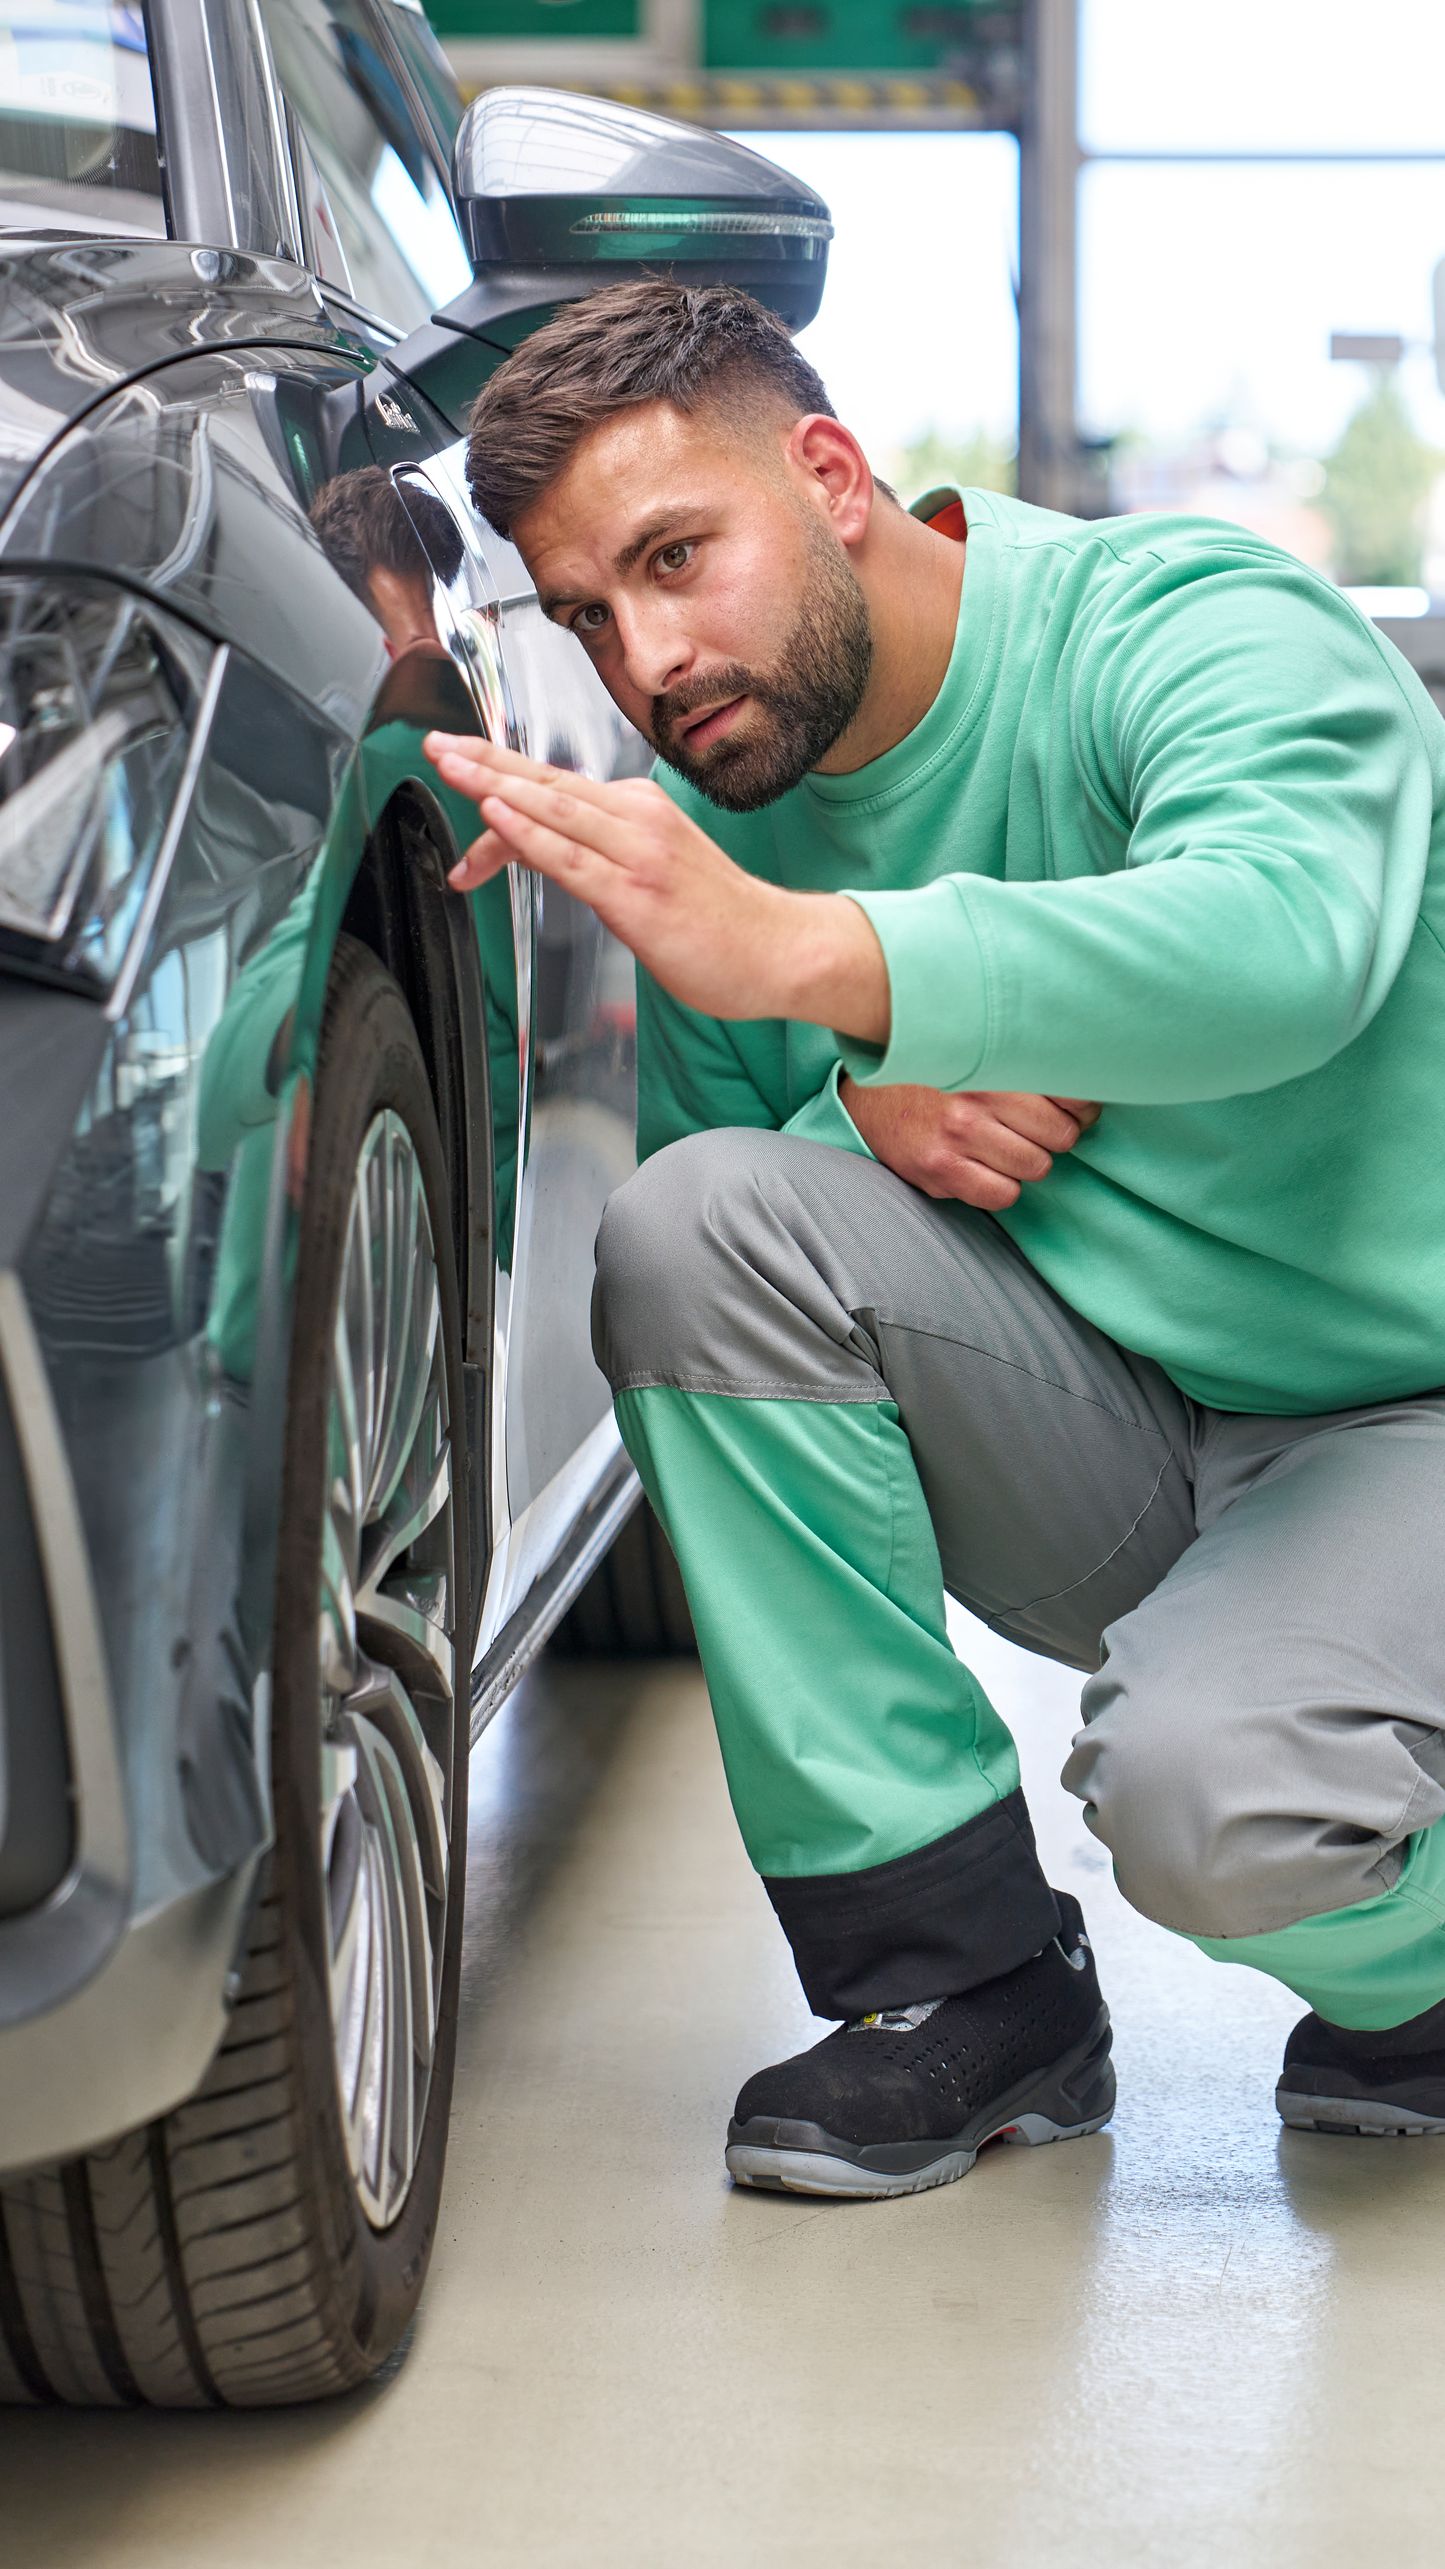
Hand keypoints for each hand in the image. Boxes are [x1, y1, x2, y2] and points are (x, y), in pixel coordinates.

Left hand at [422, 733, 889, 1039]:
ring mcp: (636, 854)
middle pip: (543, 782)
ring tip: (448, 768)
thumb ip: (594, 857)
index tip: (456, 757)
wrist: (780, 948)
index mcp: (637, 810)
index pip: (552, 786)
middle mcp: (635, 819)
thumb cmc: (720, 920)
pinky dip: (527, 834)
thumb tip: (535, 851)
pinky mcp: (635, 894)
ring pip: (551, 809)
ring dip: (492, 785)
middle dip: (483, 762)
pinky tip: (495, 817)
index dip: (498, 768)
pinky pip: (569, 858)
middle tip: (434, 745)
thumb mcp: (650, 873)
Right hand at [841, 1076, 1099, 1209]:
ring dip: (1029, 1162)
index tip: (1072, 1106)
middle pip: (1061, 1134)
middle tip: (1037, 1128)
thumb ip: (1026, 1059)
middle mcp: (977, 1095)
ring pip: (1037, 1167)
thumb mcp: (980, 1051)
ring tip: (1006, 1145)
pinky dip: (1002, 1187)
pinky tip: (986, 1168)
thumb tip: (1089, 1081)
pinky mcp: (938, 1168)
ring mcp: (956, 1134)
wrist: (867, 1094)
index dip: (1082, 1105)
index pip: (1073, 1092)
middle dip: (1056, 1135)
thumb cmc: (936, 1073)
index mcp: (994, 1058)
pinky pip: (1003, 1195)